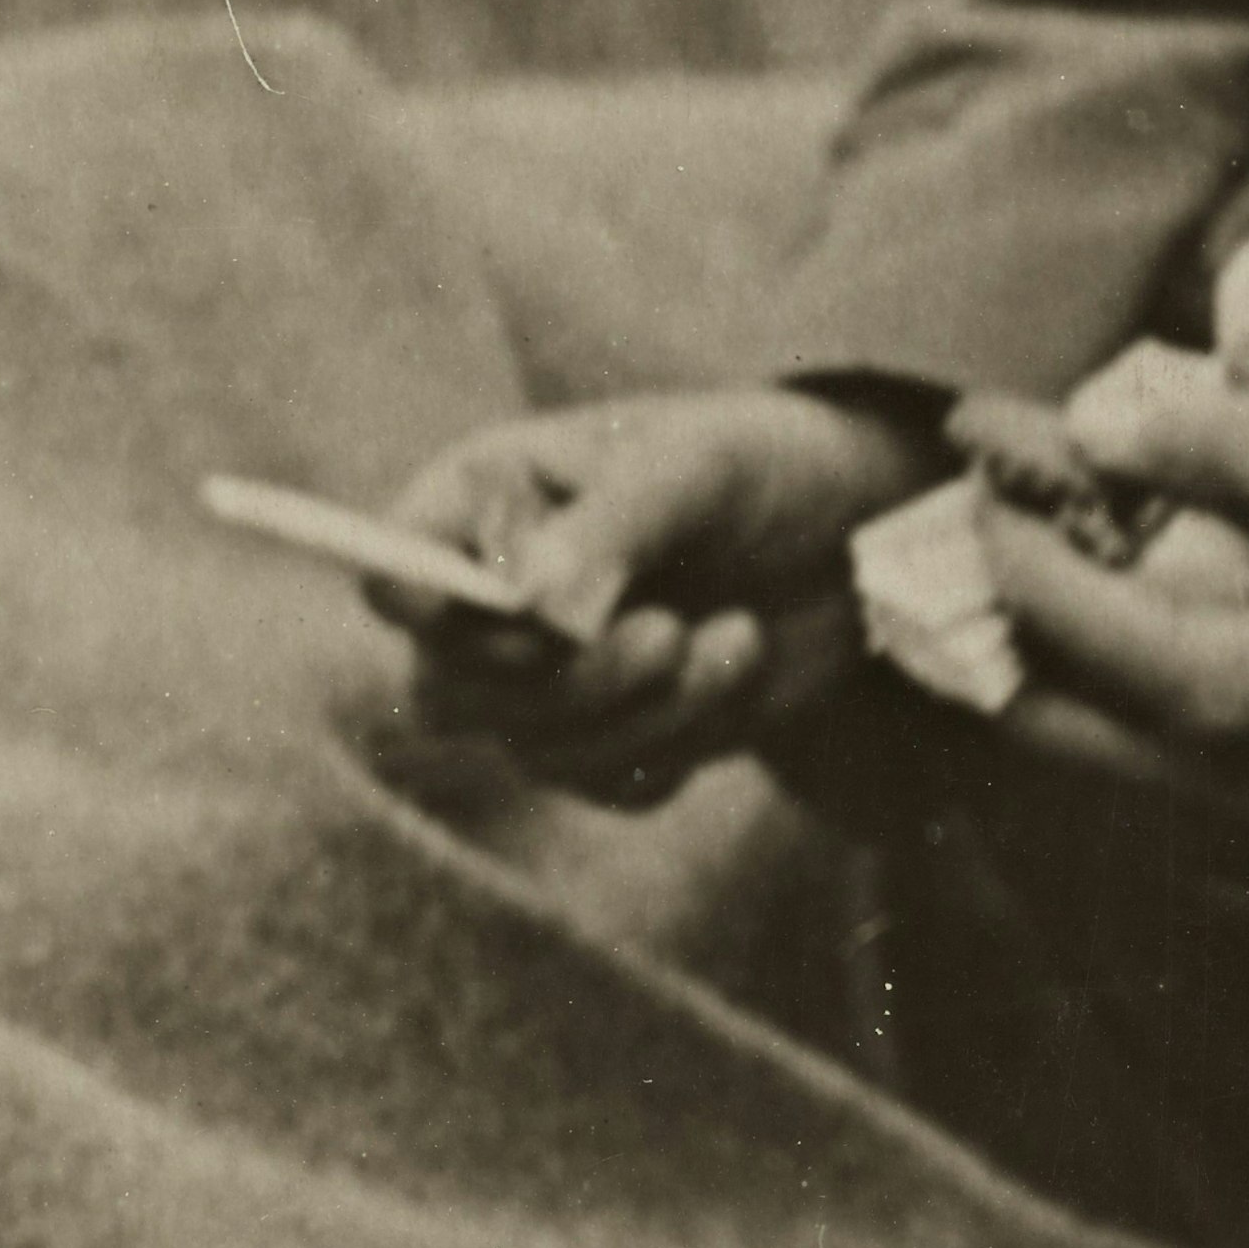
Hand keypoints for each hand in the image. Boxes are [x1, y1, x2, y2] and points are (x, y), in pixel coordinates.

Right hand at [382, 384, 918, 805]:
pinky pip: (607, 782)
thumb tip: (538, 615)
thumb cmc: (758, 465)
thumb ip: (610, 530)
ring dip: (648, 710)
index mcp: (483, 499)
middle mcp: (491, 594)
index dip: (431, 609)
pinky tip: (737, 668)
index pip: (392, 572)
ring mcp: (543, 677)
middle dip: (571, 680)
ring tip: (736, 636)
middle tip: (668, 632)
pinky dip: (683, 740)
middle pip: (451, 689)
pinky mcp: (607, 738)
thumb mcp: (694, 469)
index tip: (526, 613)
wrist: (856, 535)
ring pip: (536, 749)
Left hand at [974, 361, 1248, 815]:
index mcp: (1222, 703)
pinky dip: (1130, 713)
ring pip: (1108, 770)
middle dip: (992, 635)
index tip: (976, 454)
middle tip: (976, 541)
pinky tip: (1152, 633)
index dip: (997, 528)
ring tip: (1048, 581)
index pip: (1053, 621)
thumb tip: (1090, 427)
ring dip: (1059, 683)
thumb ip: (1204, 441)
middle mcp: (1228, 790)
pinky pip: (1176, 779)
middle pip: (1045, 732)